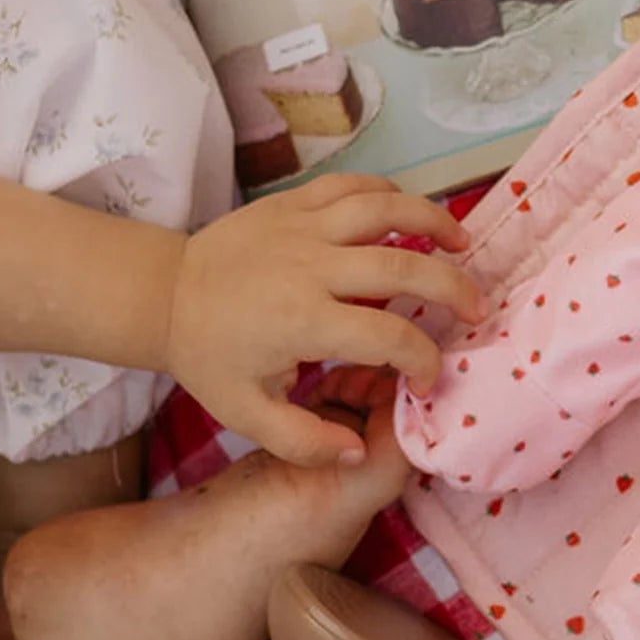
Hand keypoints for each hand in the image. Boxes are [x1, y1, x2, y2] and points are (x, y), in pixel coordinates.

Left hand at [164, 173, 483, 467]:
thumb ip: (303, 441)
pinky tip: (411, 213)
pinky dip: (391, 194)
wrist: (163, 295)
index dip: (422, 360)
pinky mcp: (293, 202)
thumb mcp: (247, 414)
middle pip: (405, 267)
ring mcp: (302, 227)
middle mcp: (310, 267)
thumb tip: (359, 454)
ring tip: (462, 244)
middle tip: (476, 308)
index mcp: (303, 321)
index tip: (427, 378)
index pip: (389, 338)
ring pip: (386, 208)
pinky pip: (354, 185)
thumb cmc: (209, 356)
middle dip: (453, 288)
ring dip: (434, 221)